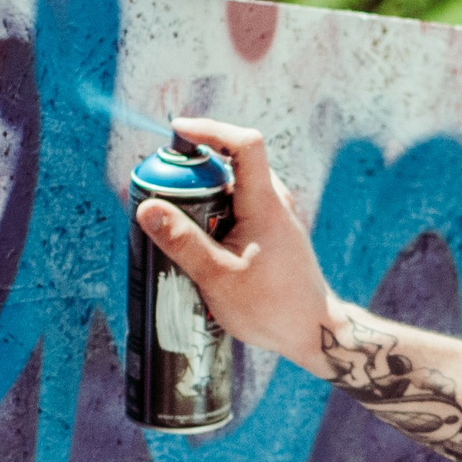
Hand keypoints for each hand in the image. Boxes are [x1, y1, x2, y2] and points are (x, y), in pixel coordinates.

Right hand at [134, 116, 339, 375]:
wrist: (314, 331)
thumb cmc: (271, 308)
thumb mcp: (217, 277)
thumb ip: (182, 241)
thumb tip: (147, 207)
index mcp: (265, 204)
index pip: (245, 143)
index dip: (211, 129)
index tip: (178, 133)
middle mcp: (276, 201)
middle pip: (230, 164)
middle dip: (193, 171)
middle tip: (160, 194)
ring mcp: (278, 216)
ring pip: (234, 188)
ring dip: (203, 196)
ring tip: (177, 227)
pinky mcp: (275, 232)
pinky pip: (241, 207)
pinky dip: (217, 213)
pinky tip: (200, 245)